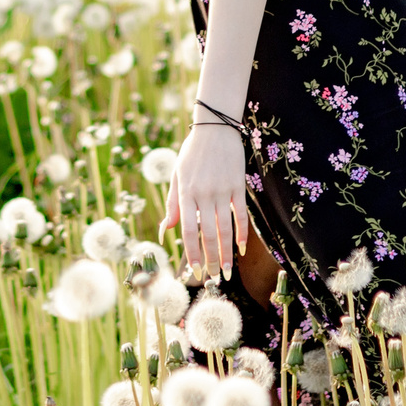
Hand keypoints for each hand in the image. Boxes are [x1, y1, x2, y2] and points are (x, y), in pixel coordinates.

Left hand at [162, 123, 248, 281]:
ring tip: (227, 271)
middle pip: (208, 234)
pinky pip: (241, 215)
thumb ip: (172, 205)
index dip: (190, 252)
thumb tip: (163, 231)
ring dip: (226, 253)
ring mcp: (223, 190)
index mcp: (186, 192)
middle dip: (210, 259)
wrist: (215, 128)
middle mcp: (204, 194)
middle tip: (213, 277)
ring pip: (225, 228)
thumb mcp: (177, 176)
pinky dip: (242, 233)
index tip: (193, 270)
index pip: (187, 229)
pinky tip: (241, 248)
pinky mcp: (238, 186)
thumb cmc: (192, 153)